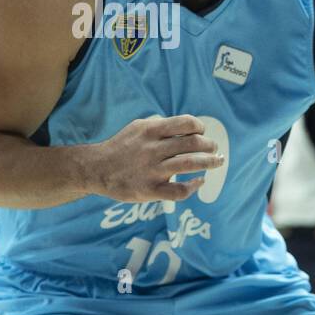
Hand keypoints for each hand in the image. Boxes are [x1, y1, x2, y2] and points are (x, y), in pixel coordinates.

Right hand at [90, 115, 225, 202]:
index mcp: (151, 130)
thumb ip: (159, 125)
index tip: (202, 132)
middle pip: (193, 144)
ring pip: (190, 164)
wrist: (96, 169)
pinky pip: (179, 190)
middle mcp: (153, 149)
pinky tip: (199, 182)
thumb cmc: (120, 147)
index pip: (186, 124)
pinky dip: (193, 186)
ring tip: (217, 162)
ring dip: (209, 163)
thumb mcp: (136, 127)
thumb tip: (183, 125)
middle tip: (214, 149)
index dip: (200, 127)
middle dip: (209, 145)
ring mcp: (152, 170)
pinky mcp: (150, 190)